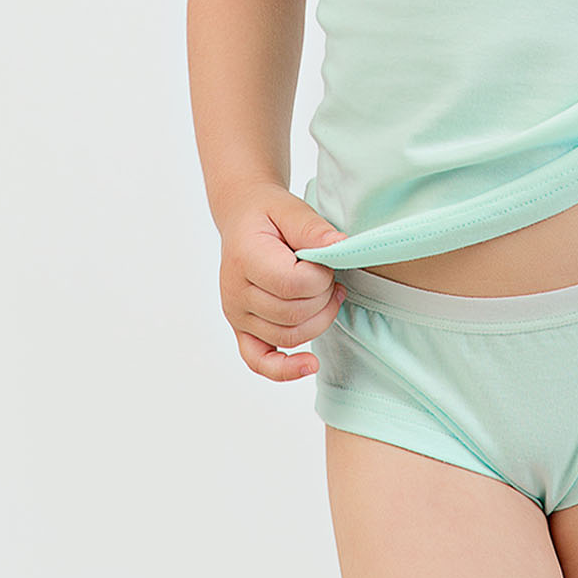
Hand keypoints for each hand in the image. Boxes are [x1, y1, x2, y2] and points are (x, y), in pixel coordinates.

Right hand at [218, 186, 350, 382]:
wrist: (244, 219)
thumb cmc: (269, 214)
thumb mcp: (291, 208)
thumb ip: (314, 228)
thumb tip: (341, 246)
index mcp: (245, 259)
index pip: (294, 284)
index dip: (322, 276)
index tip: (326, 258)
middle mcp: (235, 293)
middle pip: (294, 314)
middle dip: (324, 296)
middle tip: (330, 274)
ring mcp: (237, 316)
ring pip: (288, 336)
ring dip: (319, 320)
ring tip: (329, 295)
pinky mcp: (242, 329)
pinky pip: (259, 360)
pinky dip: (284, 369)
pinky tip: (310, 365)